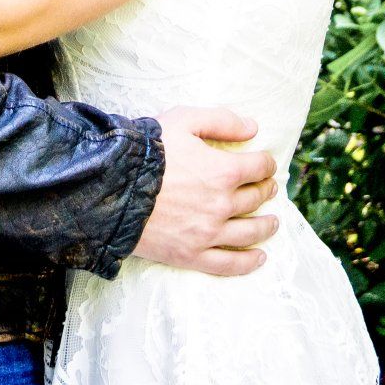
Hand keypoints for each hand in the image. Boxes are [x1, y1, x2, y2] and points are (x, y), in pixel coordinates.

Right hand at [133, 107, 280, 276]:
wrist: (111, 188)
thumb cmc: (147, 151)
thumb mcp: (184, 120)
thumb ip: (221, 121)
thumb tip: (253, 128)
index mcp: (224, 171)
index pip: (259, 167)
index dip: (266, 163)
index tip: (265, 164)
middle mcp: (222, 204)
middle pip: (255, 198)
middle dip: (265, 191)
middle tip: (268, 188)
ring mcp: (208, 233)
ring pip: (249, 232)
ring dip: (266, 226)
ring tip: (273, 222)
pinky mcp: (191, 255)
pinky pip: (228, 263)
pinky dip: (248, 262)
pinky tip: (259, 258)